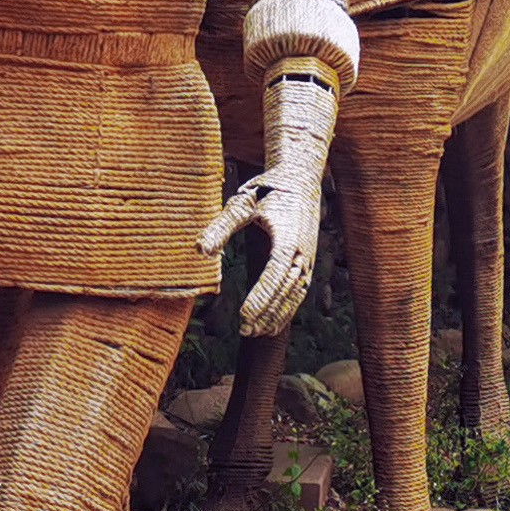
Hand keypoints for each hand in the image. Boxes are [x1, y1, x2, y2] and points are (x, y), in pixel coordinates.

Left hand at [197, 163, 322, 333]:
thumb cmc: (266, 189)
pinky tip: (273, 322)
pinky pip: (300, 291)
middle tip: (245, 331)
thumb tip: (200, 250)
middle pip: (286, 290)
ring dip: (278, 315)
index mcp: (288, 238)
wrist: (299, 177)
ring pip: (296, 294)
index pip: (274, 275)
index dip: (261, 298)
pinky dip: (288, 309)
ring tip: (257, 333)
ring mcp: (309, 258)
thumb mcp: (241, 203)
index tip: (244, 316)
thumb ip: (221, 226)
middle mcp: (303, 251)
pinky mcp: (309, 260)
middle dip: (267, 313)